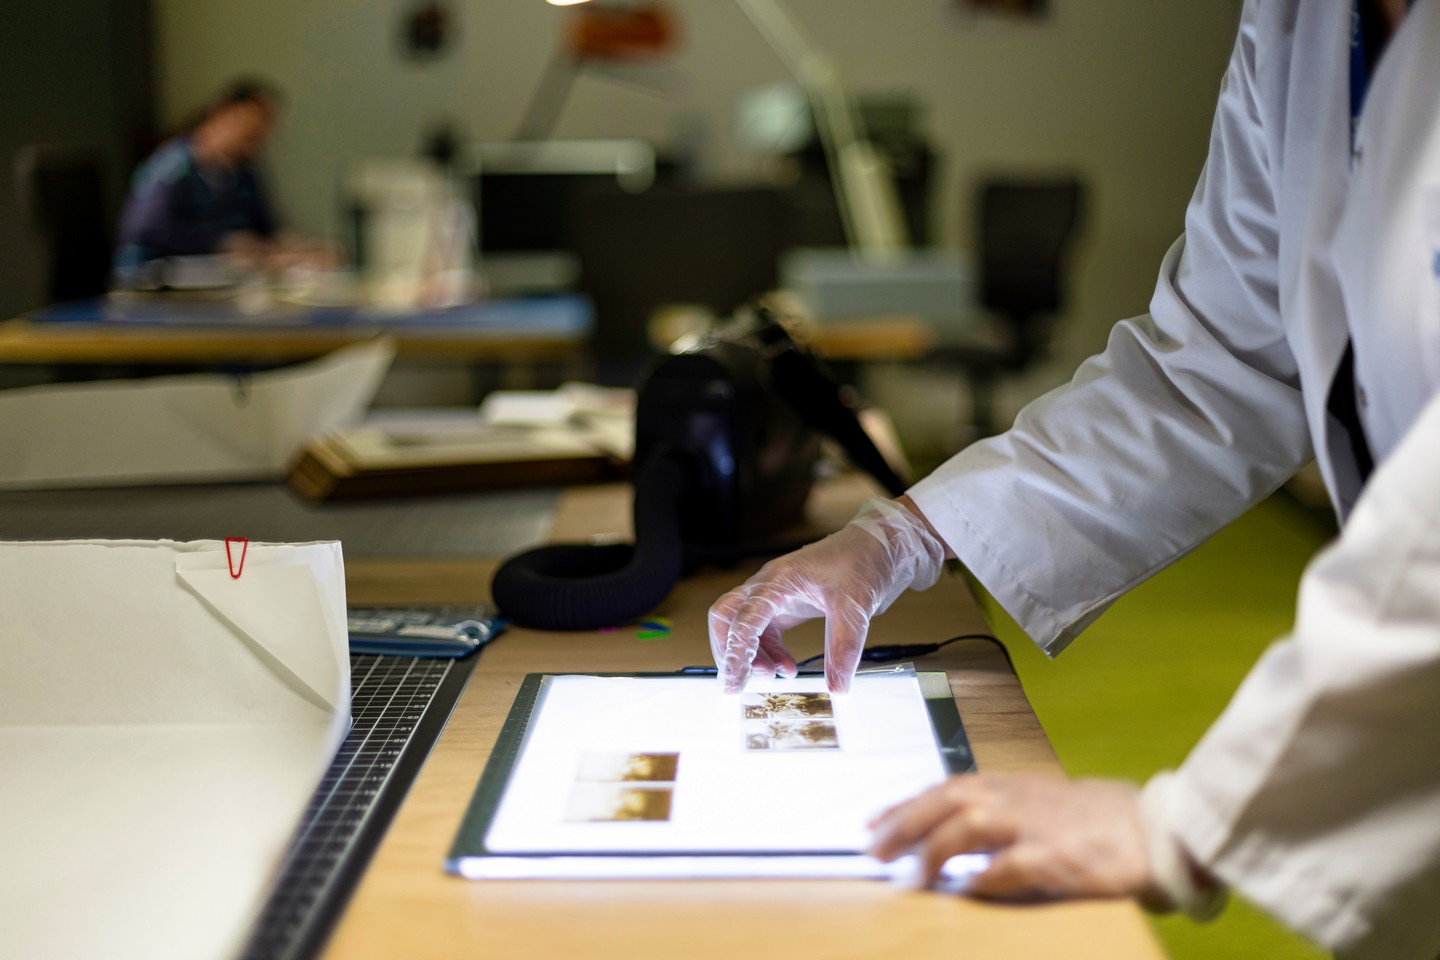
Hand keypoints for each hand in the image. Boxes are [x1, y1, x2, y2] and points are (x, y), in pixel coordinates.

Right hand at [707, 497, 945, 693]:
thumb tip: (838, 687)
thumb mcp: (854, 607)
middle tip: (740, 681)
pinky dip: (769, 652)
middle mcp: (769, 586)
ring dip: (751, 655)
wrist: (878, 545)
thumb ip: (844, 648)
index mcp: (778, 580)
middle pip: (727, 616)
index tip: (735, 682)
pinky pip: (765, 631)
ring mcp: (776, 594)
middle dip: (727, 650)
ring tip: (772, 676)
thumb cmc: (861, 561)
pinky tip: (787, 668)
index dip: (734, 652)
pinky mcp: (786, 604)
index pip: (743, 619)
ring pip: (744, 627)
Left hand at [867, 773, 1159, 901]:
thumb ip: (996, 809)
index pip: (944, 788)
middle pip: (947, 800)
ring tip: (914, 873)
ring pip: (970, 825)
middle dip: (905, 823)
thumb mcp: (1036, 800)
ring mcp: (1036, 825)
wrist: (1151, 829)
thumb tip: (949, 828)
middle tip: (875, 848)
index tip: (872, 823)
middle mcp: (1015, 798)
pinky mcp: (1058, 856)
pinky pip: (1011, 866)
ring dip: (936, 847)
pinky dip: (984, 878)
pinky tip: (966, 891)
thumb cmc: (1092, 818)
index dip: (904, 805)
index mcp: (1008, 785)